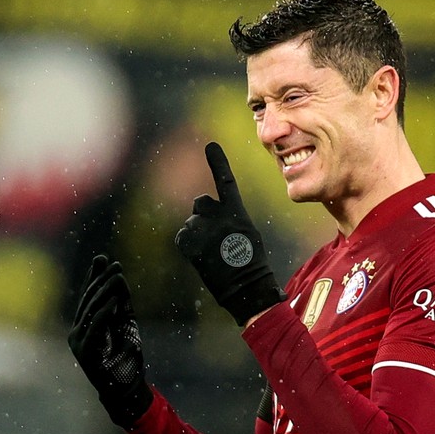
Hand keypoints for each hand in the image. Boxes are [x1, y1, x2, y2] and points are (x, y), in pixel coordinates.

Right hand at [68, 255, 152, 427]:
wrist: (126, 389)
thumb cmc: (126, 357)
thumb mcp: (125, 323)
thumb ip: (121, 303)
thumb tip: (117, 277)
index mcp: (84, 325)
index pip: (88, 296)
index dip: (94, 277)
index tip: (103, 259)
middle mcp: (77, 332)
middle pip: (89, 300)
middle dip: (101, 281)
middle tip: (115, 265)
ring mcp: (78, 343)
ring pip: (91, 311)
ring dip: (105, 292)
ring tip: (117, 276)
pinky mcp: (85, 352)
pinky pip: (95, 327)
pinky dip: (105, 312)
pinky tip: (114, 300)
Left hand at [175, 142, 285, 325]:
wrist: (246, 287)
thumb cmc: (251, 263)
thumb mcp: (248, 234)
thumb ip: (230, 219)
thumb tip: (214, 214)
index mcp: (237, 212)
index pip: (226, 181)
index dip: (218, 162)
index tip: (211, 146)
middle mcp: (219, 217)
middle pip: (200, 203)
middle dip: (203, 215)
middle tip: (214, 235)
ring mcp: (203, 231)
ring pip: (191, 223)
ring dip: (197, 234)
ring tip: (212, 252)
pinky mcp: (191, 245)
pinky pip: (183, 237)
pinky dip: (189, 245)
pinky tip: (202, 256)